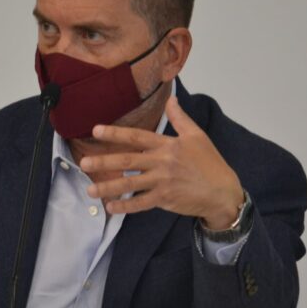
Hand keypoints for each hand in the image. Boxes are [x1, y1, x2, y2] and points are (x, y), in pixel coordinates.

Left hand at [79, 96, 243, 229]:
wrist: (223, 192)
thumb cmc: (210, 163)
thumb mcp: (197, 136)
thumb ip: (180, 118)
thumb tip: (172, 99)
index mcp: (168, 145)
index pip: (137, 136)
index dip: (115, 133)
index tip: (96, 130)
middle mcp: (162, 162)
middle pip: (128, 161)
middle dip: (104, 162)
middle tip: (84, 163)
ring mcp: (163, 182)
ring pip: (130, 185)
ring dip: (109, 187)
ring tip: (90, 190)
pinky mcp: (165, 199)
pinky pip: (140, 204)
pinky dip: (125, 207)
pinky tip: (111, 207)